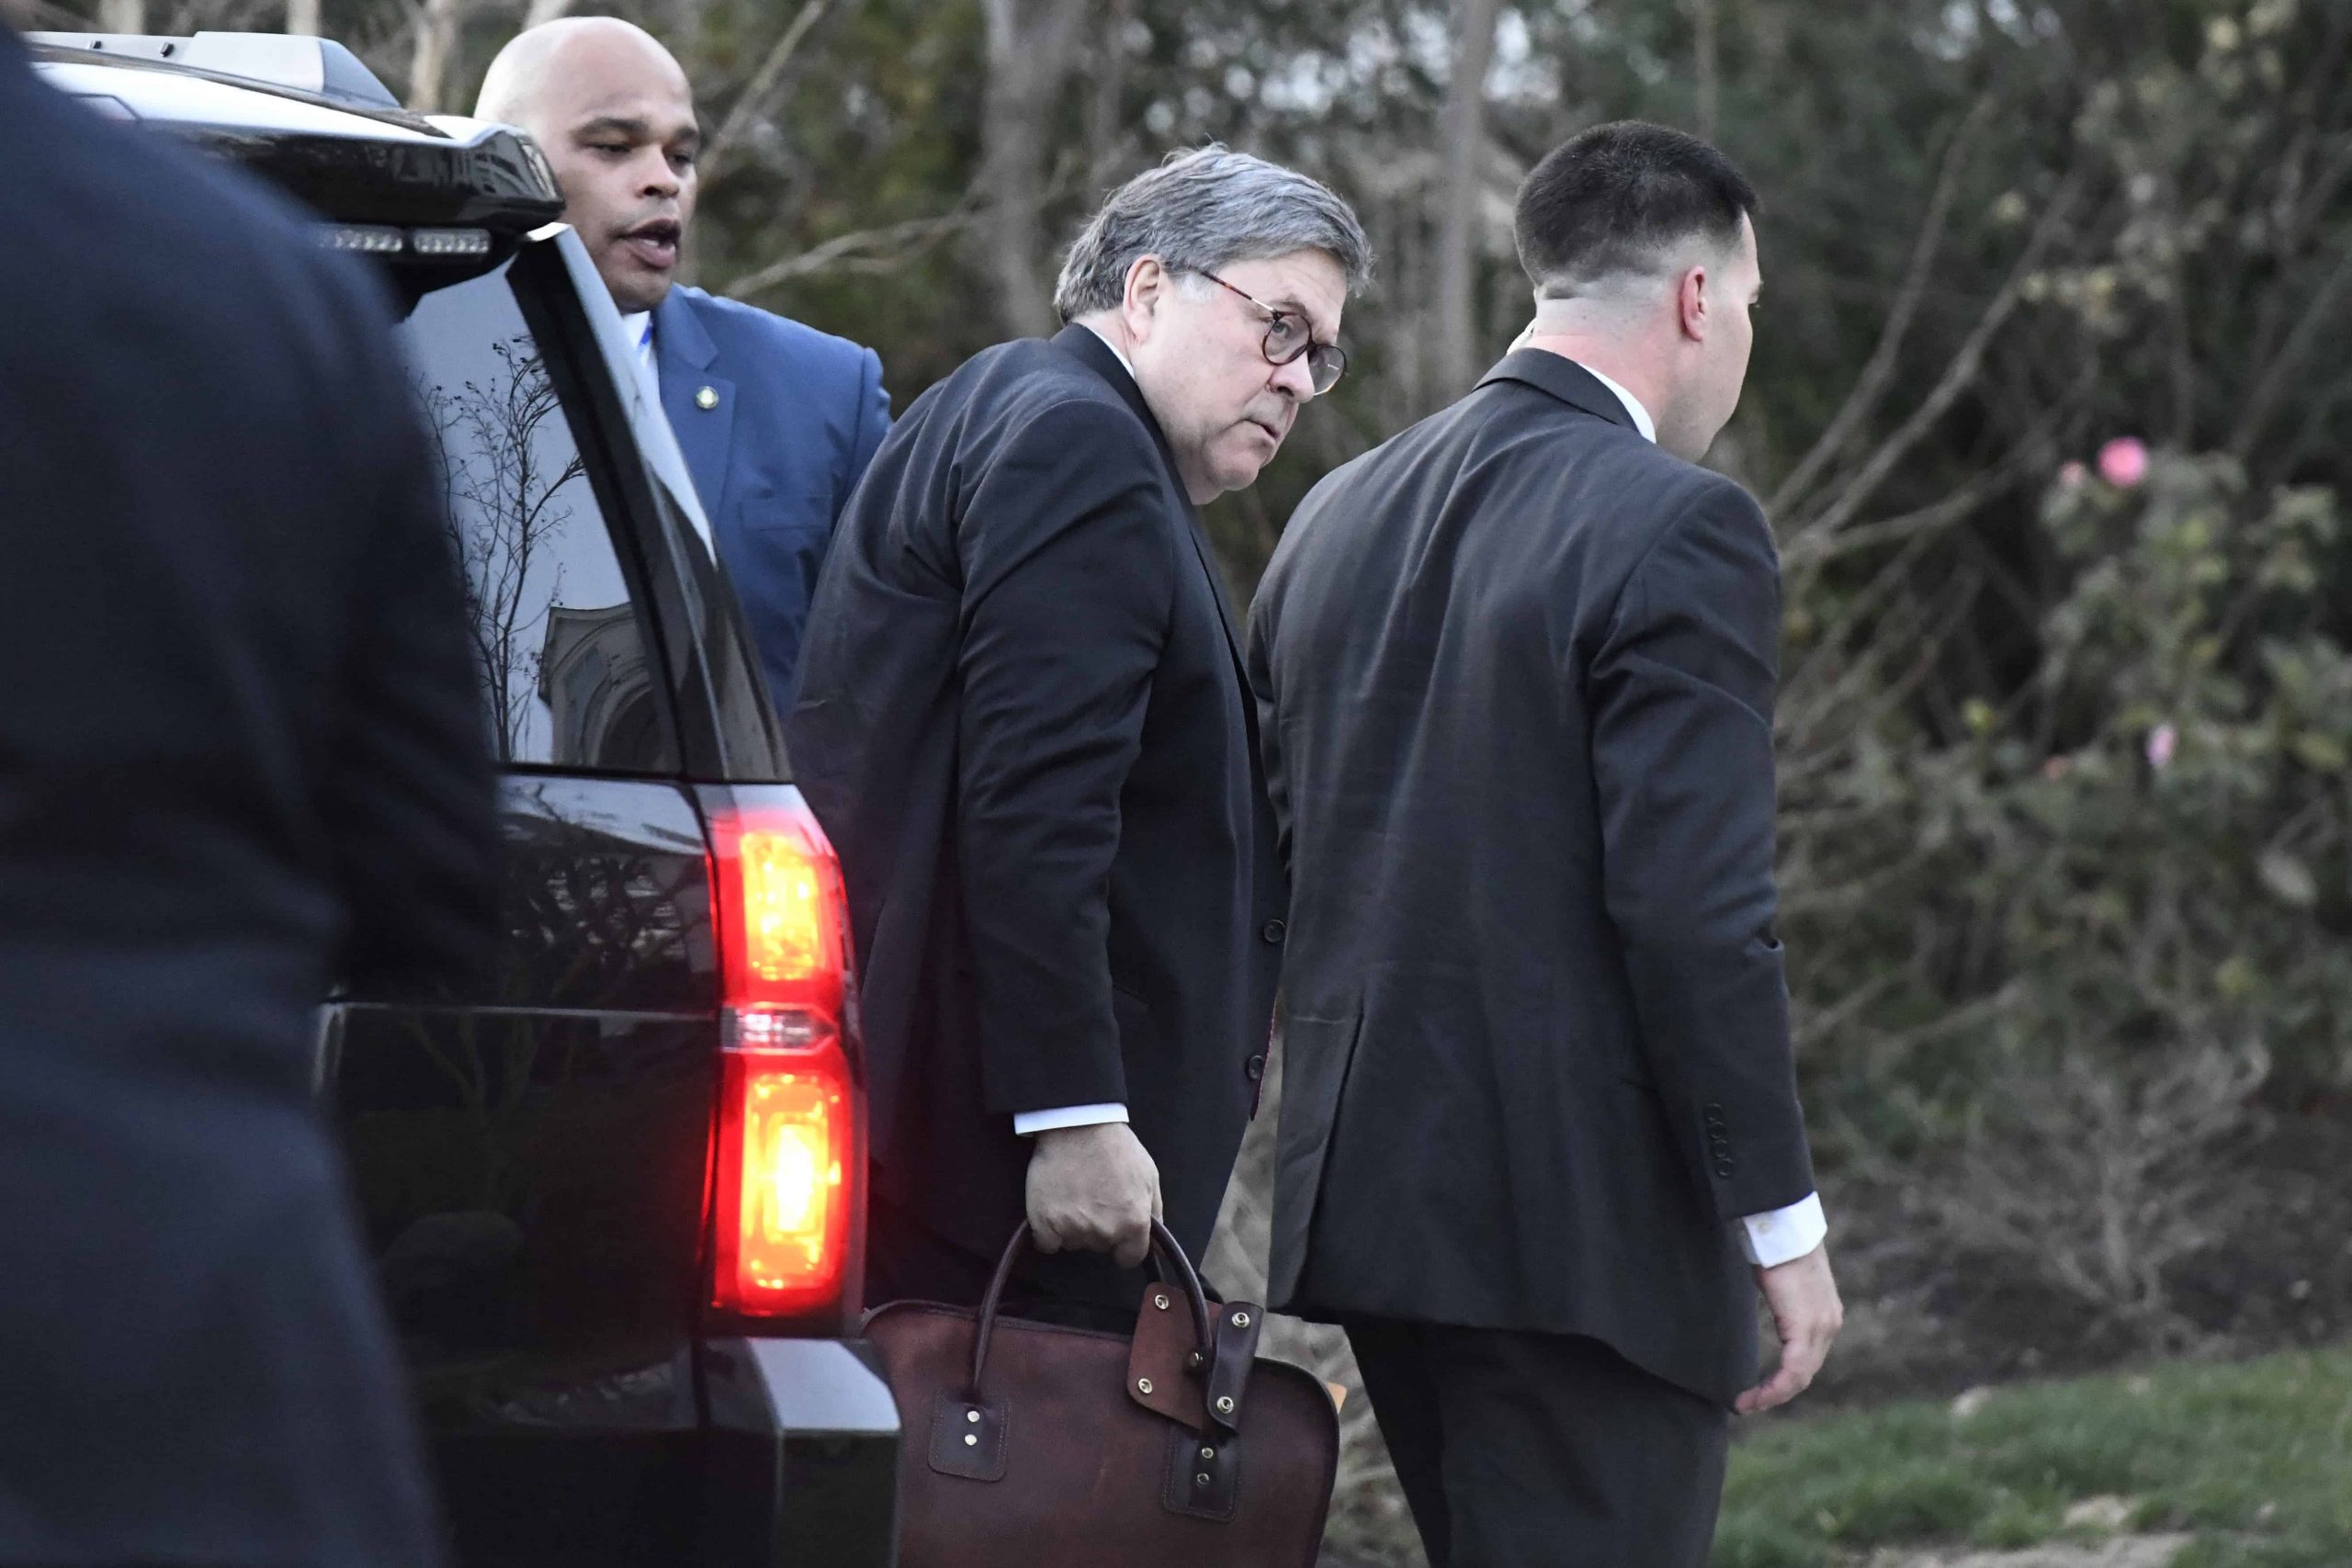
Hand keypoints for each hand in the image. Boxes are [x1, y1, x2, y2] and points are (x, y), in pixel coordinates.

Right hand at [1025, 1122, 1162, 1267]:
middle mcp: (1104, 1231)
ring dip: (1073, 1227)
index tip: (1117, 1230)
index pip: (1130, 1257)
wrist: (1077, 1124)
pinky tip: (1053, 1207)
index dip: (1125, 1246)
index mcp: (1133, 1222)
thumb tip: (1157, 1247)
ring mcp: (1073, 1229)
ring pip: (1074, 1243)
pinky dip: (1048, 1231)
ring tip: (1073, 1195)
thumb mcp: (1149, 1175)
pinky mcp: (1044, 1223)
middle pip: (1100, 1246)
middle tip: (1093, 1198)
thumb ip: (1154, 1213)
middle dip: (1099, 1228)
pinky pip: (1047, 1243)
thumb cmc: (1117, 1147)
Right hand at [1736, 1241, 1843, 1414]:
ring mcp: (1821, 1328)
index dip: (1786, 1378)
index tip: (1763, 1389)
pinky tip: (1755, 1396)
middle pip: (1806, 1372)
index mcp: (1826, 1315)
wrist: (1783, 1230)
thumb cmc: (1777, 1247)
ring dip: (1774, 1395)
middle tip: (1750, 1404)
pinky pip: (1793, 1371)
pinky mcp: (1805, 1328)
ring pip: (1801, 1376)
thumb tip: (1775, 1303)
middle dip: (1778, 1392)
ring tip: (1748, 1404)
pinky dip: (1774, 1388)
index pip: (1810, 1358)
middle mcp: (1830, 1325)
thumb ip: (1785, 1300)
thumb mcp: (1784, 1282)